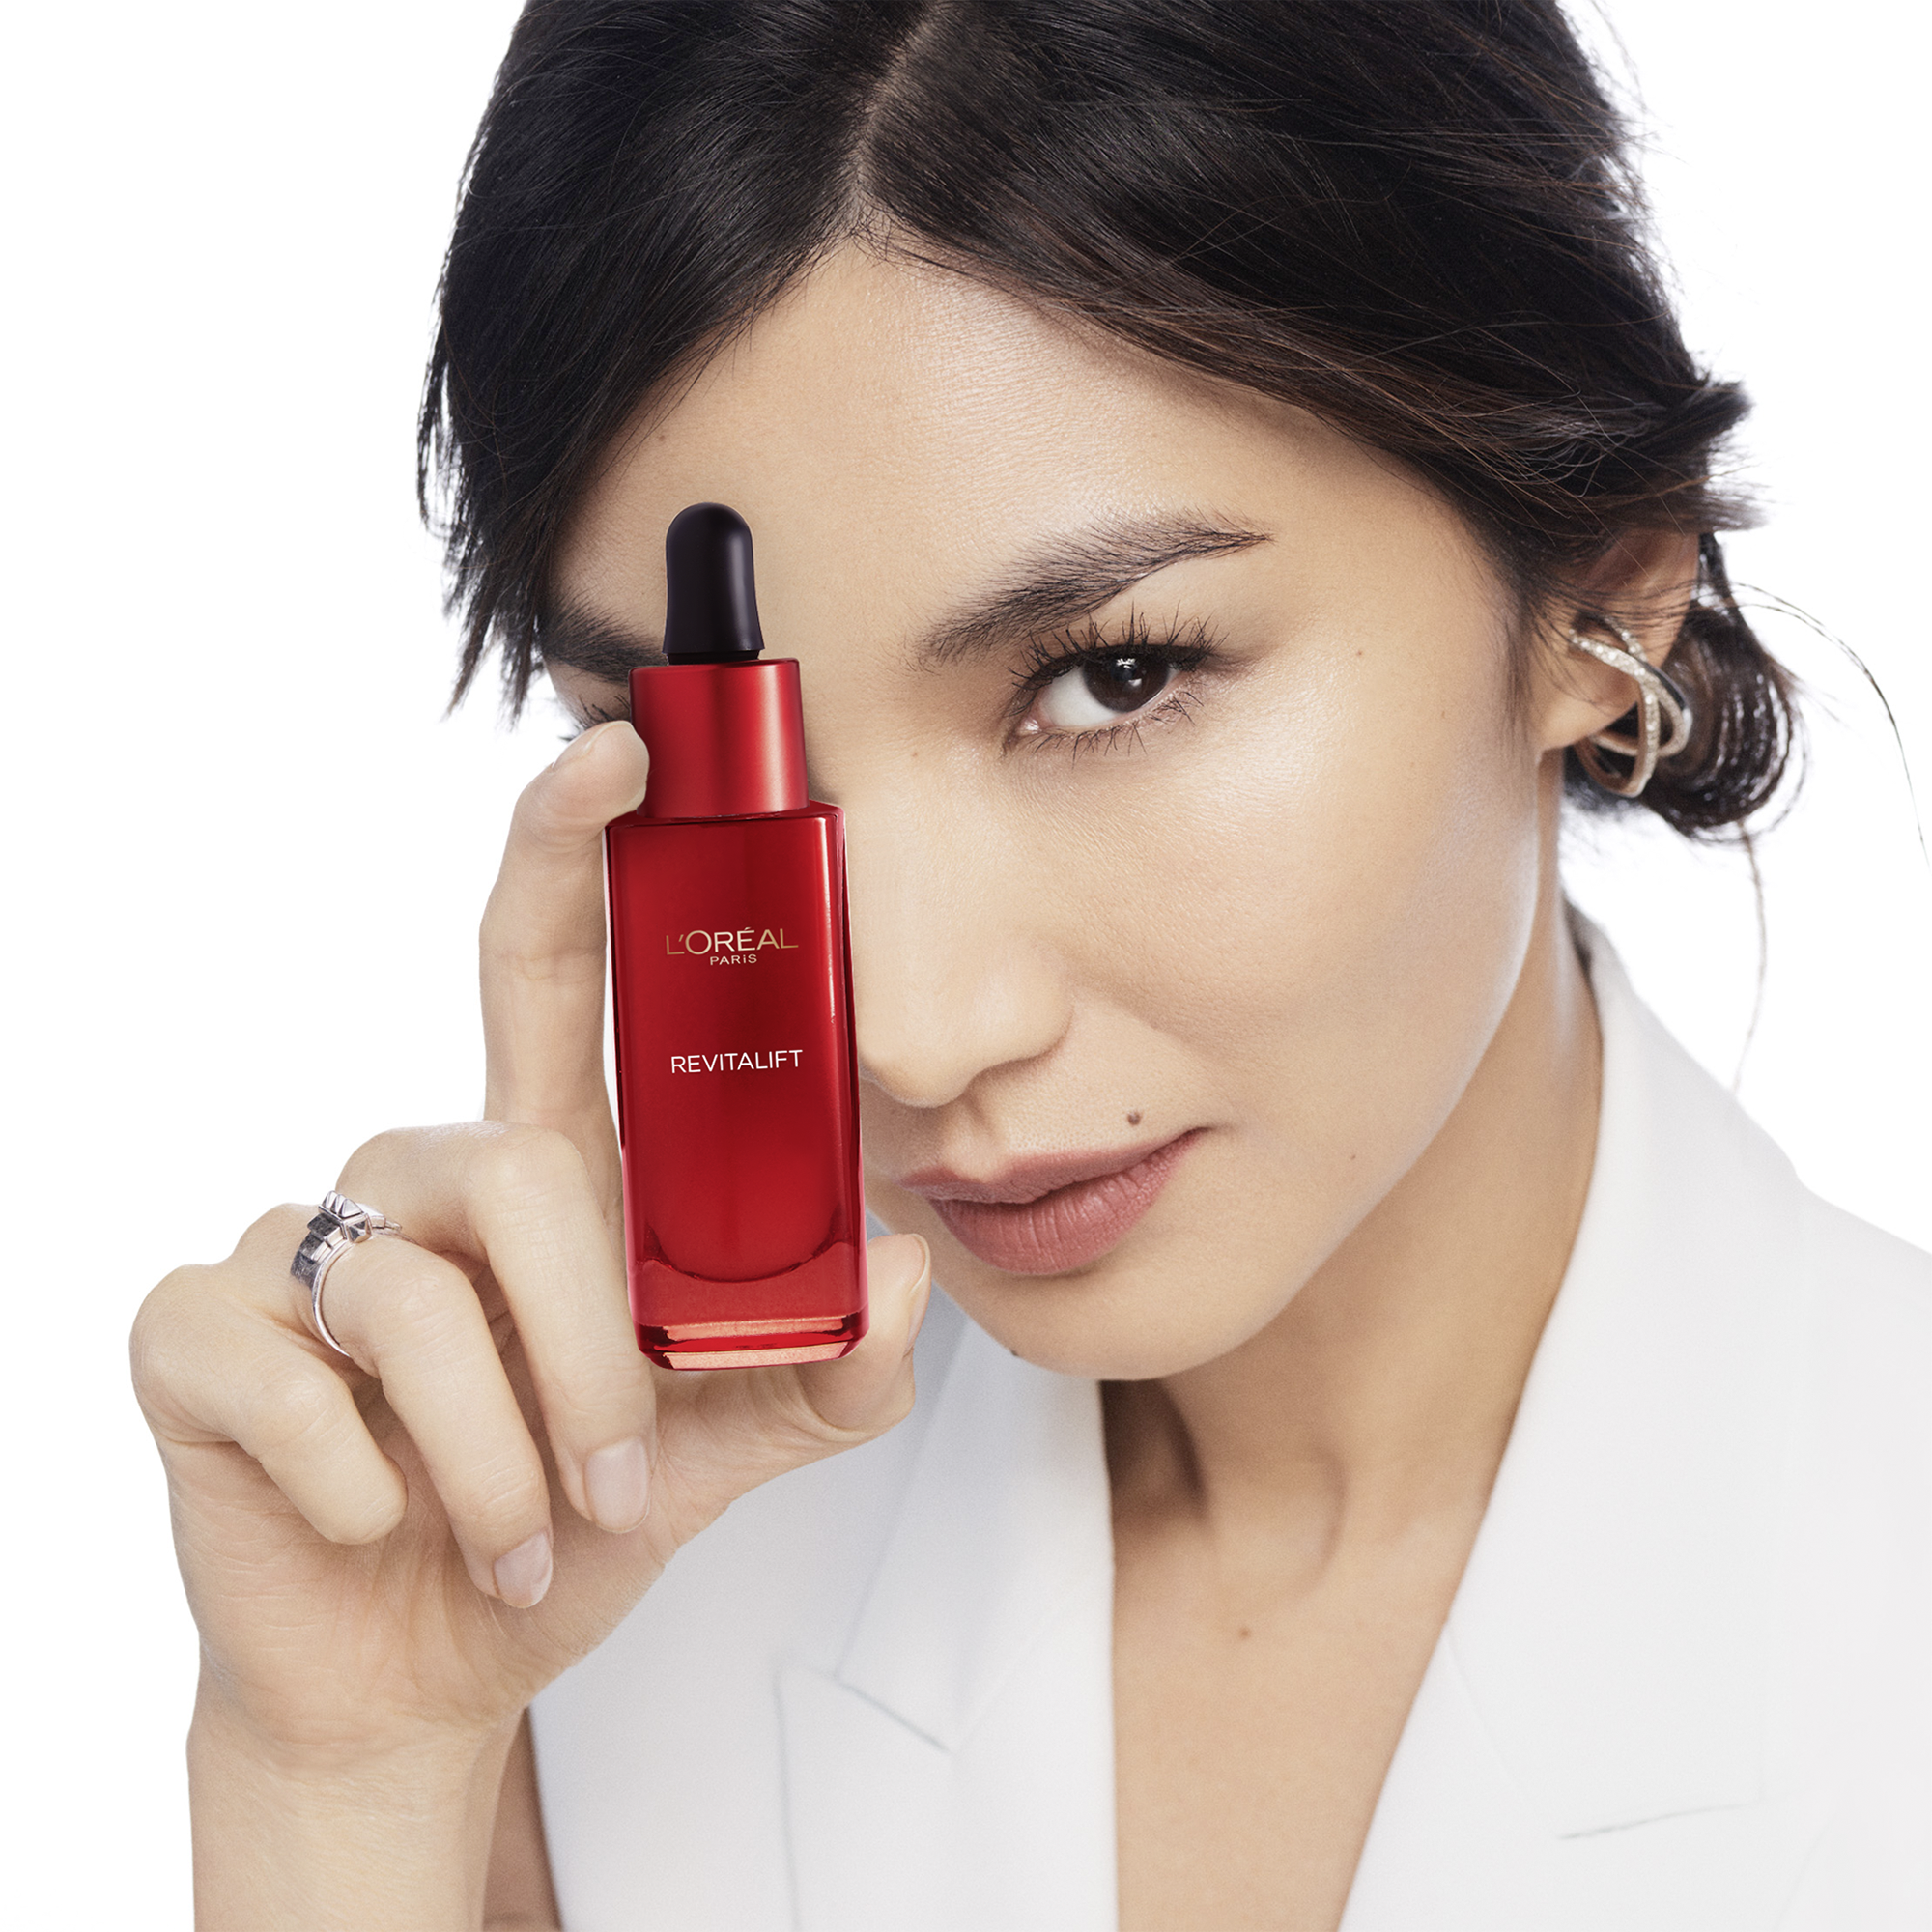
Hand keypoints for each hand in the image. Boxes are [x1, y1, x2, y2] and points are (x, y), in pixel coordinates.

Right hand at [132, 721, 929, 1917]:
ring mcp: (303, 1245)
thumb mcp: (721, 1443)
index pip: (545, 961)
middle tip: (619, 1463)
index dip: (568, 844)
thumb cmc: (569, 1511)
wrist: (429, 1658)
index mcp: (545, 1164)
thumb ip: (826, 1368)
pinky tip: (378, 1518)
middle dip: (582, 1331)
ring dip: (495, 1446)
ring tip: (520, 1527)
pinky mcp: (197, 1335)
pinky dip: (363, 1482)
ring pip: (410, 1299)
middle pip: (508, 1160)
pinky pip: (280, 1379)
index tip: (619, 748)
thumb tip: (904, 1273)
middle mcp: (422, 1172)